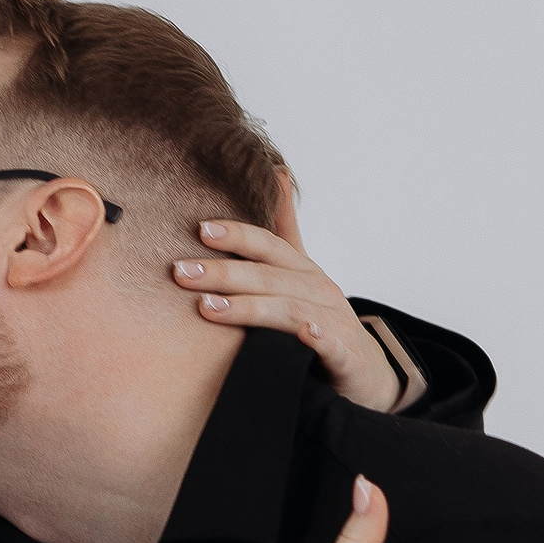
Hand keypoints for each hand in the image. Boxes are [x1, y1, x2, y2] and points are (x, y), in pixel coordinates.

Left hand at [172, 176, 400, 411]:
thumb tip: (277, 172)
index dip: (238, 236)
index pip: (268, 246)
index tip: (200, 230)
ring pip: (290, 310)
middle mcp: (320, 290)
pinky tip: (302, 333)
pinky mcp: (347, 357)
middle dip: (223, 273)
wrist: (363, 371)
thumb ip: (284, 228)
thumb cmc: (321, 317)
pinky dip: (317, 338)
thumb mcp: (299, 272)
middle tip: (180, 272)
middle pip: (269, 277)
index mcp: (304, 270)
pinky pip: (332, 346)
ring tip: (208, 308)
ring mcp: (336, 322)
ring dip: (249, 307)